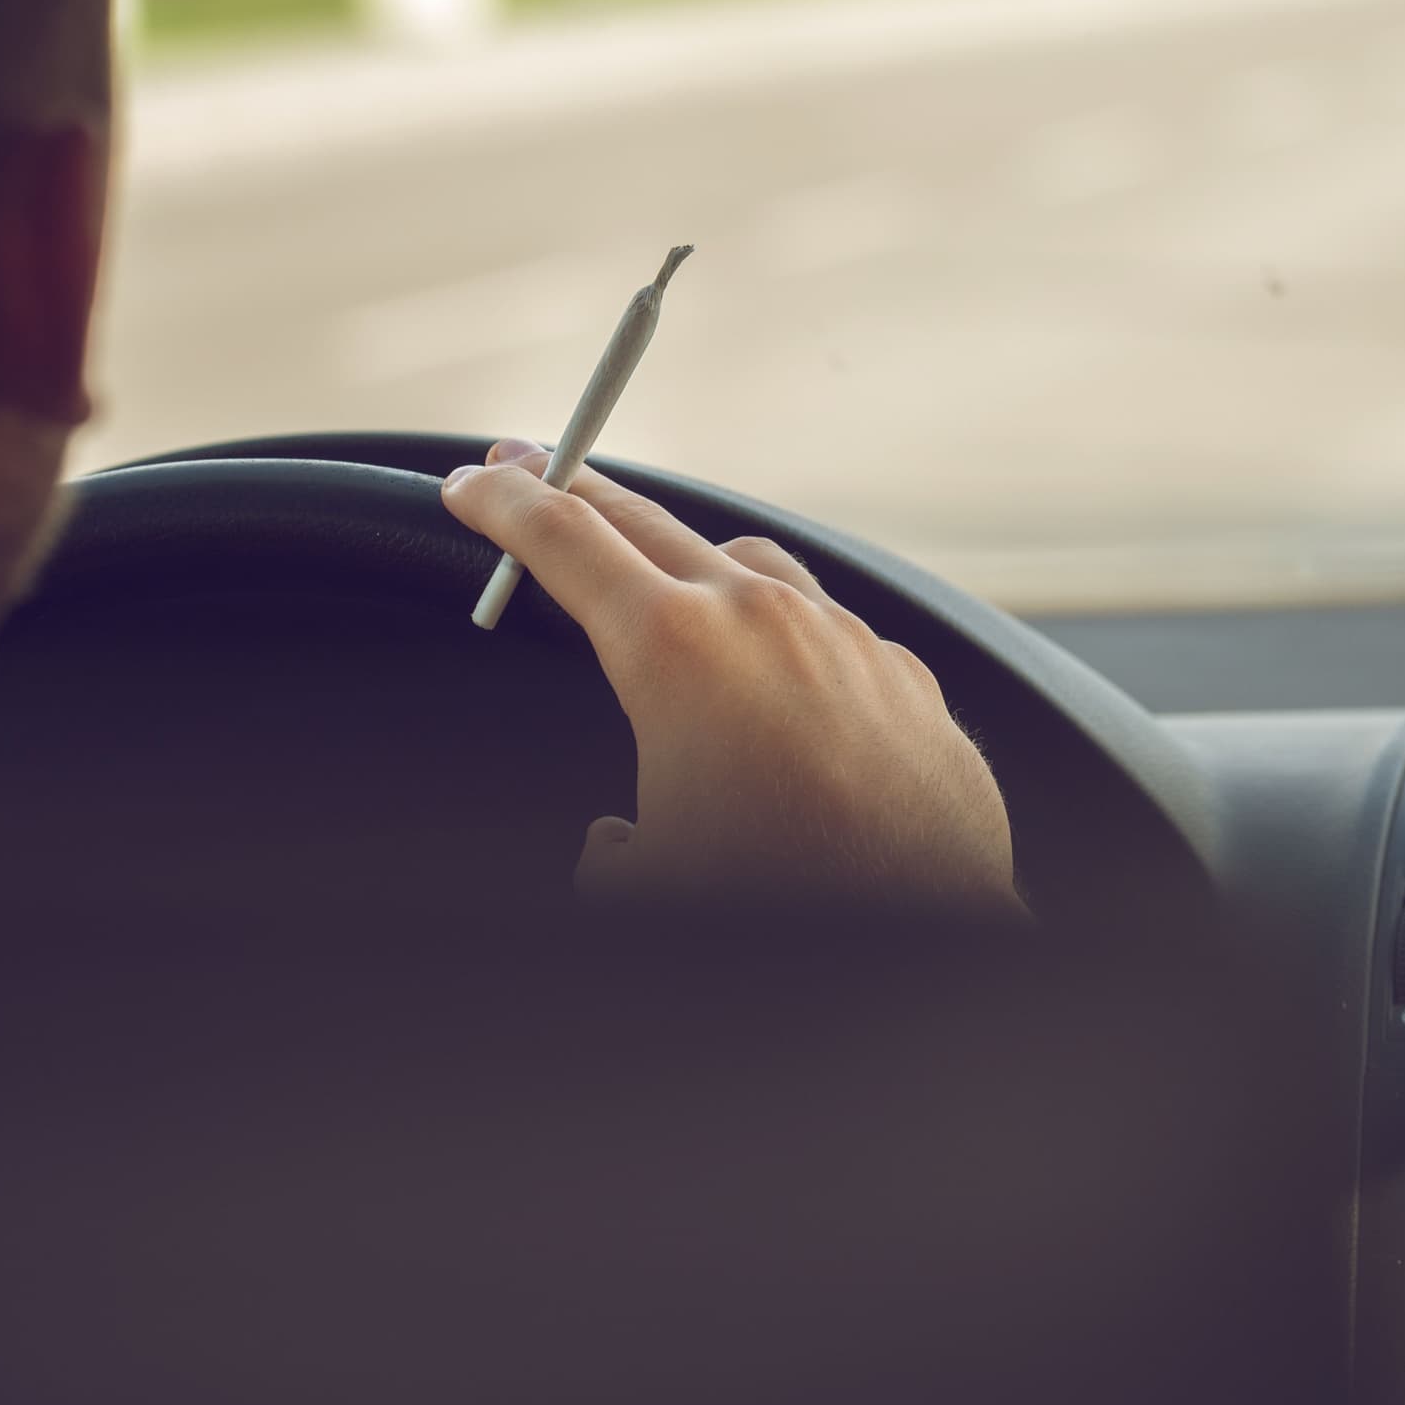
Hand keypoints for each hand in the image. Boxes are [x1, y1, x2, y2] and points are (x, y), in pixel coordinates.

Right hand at [444, 441, 1022, 916]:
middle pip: (646, 522)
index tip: (472, 485)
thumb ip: (612, 852)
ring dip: (692, 563)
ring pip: (750, 566)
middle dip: (577, 492)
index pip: (562, 541)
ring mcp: (843, 637)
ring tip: (662, 581)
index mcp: (673, 652)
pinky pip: (830, 633)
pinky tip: (781, 690)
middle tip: (530, 473)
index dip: (503, 506)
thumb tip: (619, 845)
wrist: (932, 931)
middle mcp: (761, 620)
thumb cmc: (787, 908)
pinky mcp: (905, 675)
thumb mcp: (646, 887)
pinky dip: (787, 642)